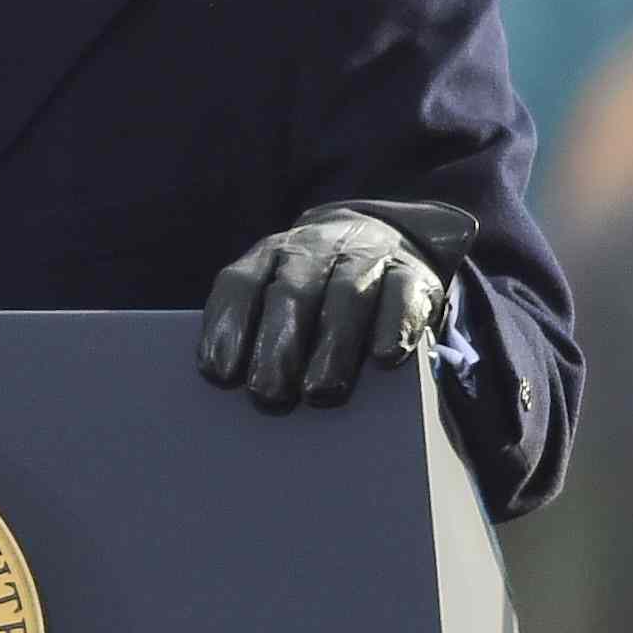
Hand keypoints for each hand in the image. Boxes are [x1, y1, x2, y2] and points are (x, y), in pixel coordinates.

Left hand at [197, 199, 479, 413]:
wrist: (389, 238)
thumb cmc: (321, 290)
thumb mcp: (284, 292)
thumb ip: (261, 328)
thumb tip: (235, 385)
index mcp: (271, 255)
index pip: (241, 283)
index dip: (228, 325)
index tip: (220, 373)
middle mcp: (314, 250)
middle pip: (292, 293)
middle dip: (277, 345)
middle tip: (268, 393)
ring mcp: (365, 257)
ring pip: (347, 294)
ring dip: (332, 344)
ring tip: (319, 391)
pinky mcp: (412, 273)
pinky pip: (402, 294)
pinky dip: (393, 325)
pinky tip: (383, 358)